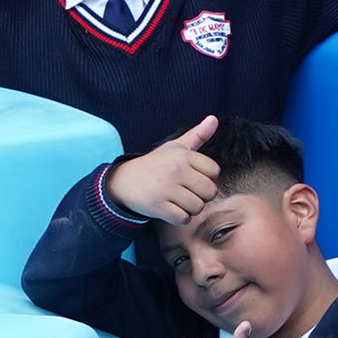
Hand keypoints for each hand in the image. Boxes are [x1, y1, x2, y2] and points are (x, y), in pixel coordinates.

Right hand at [106, 115, 220, 223]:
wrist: (123, 181)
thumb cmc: (155, 165)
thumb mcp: (175, 148)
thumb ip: (197, 135)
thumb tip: (214, 118)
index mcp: (183, 155)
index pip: (214, 171)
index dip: (206, 177)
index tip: (191, 177)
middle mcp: (175, 170)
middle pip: (210, 192)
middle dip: (201, 196)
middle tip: (186, 191)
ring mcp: (166, 188)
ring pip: (198, 207)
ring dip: (190, 208)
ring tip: (177, 200)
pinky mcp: (157, 206)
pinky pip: (183, 218)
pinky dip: (179, 218)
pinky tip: (170, 209)